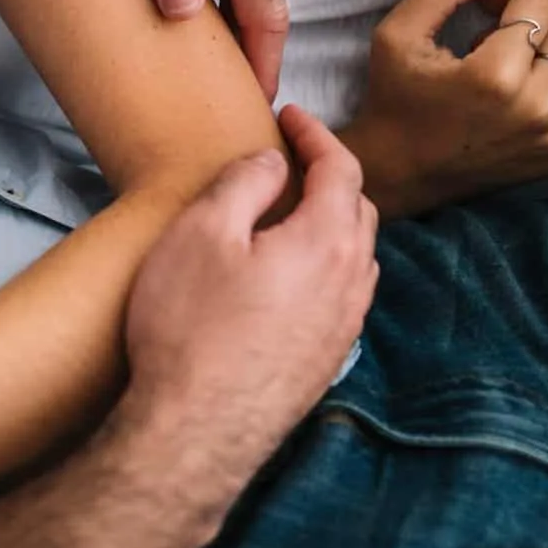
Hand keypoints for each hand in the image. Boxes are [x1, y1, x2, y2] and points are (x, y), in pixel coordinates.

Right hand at [0, 108, 376, 547]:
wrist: (195, 430)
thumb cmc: (189, 327)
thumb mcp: (201, 233)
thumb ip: (243, 184)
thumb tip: (273, 162)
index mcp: (327, 241)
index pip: (341, 169)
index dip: (317, 134)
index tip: (290, 117)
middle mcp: (350, 284)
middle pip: (357, 212)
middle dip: (329, 178)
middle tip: (290, 161)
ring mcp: (342, 329)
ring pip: (354, 258)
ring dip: (329, 226)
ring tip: (287, 216)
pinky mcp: (324, 363)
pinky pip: (338, 297)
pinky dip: (321, 268)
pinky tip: (283, 278)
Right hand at [340, 0, 547, 218]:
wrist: (396, 174)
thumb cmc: (392, 101)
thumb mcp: (395, 35)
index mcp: (496, 77)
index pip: (540, 0)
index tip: (485, 0)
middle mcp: (537, 108)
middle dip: (531, 16)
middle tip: (491, 27)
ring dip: (543, 52)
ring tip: (500, 62)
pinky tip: (511, 92)